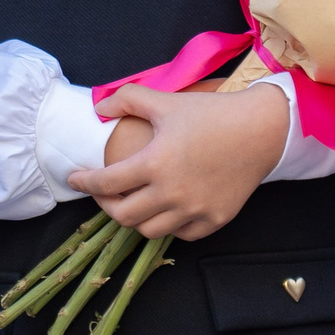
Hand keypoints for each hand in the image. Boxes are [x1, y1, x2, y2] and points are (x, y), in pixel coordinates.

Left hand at [66, 81, 290, 240]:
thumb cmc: (210, 112)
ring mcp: (195, 210)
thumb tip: (98, 107)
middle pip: (124, 216)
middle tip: (104, 192)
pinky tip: (164, 210)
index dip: (84, 183)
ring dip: (134, 219)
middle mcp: (172, 194)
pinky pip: (181, 235)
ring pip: (149, 231)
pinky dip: (167, 225)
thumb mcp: (165, 100)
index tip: (74, 179)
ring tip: (132, 202)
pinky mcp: (215, 219)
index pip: (106, 183)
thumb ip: (127, 99)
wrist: (260, 129)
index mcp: (155, 164)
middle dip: (106, 204)